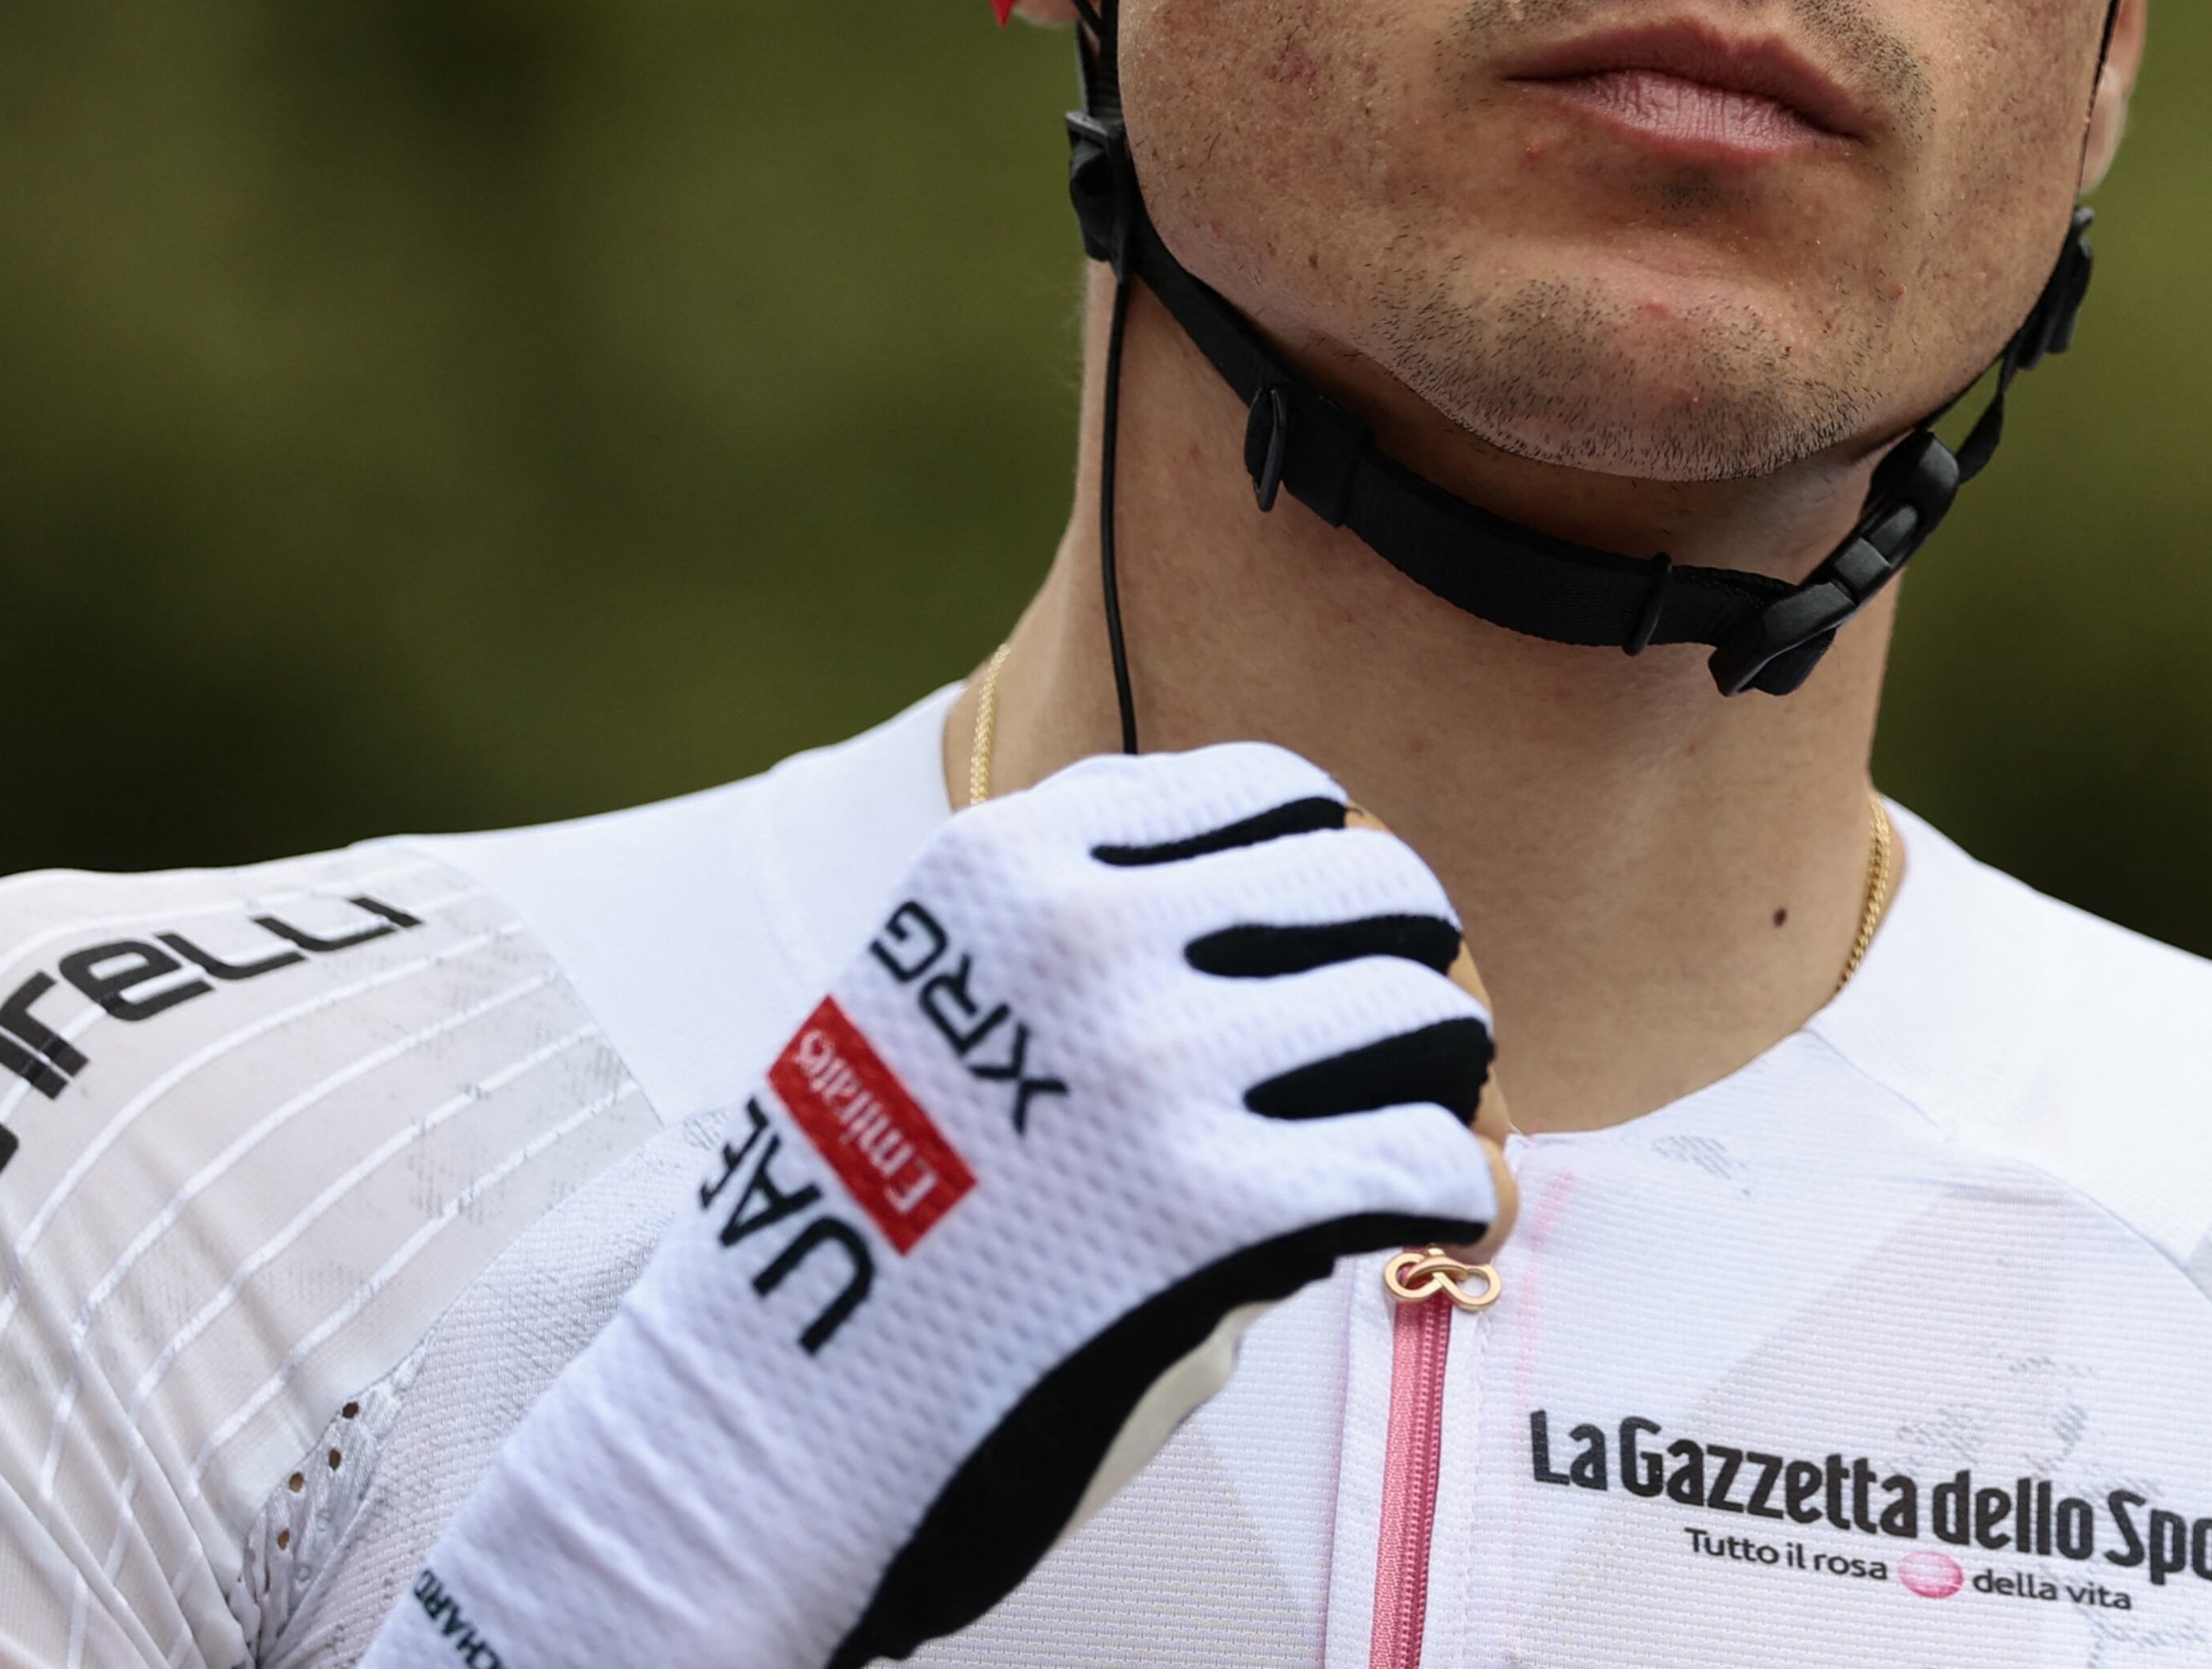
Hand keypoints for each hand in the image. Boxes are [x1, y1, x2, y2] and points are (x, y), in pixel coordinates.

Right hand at [361, 743, 1500, 1668]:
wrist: (766, 1422)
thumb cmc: (873, 1224)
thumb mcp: (946, 1003)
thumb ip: (1098, 953)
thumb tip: (1297, 956)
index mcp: (1013, 860)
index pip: (1270, 789)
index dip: (1320, 871)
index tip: (1325, 941)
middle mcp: (1090, 932)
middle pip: (1369, 874)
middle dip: (1404, 951)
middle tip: (1398, 1034)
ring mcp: (1155, 1065)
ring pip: (1419, 1004)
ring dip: (1441, 1067)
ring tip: (1412, 1120)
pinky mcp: (1214, 1209)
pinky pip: (1422, 1155)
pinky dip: (1445, 1185)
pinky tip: (1417, 1213)